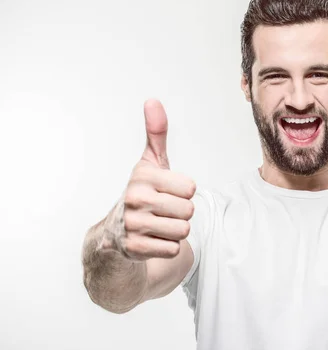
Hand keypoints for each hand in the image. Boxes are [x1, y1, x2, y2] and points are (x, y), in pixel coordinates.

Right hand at [98, 99, 195, 260]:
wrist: (114, 233)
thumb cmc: (141, 194)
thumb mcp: (150, 163)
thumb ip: (156, 134)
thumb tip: (153, 101)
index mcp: (143, 176)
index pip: (191, 188)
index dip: (184, 192)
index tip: (168, 192)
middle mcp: (135, 199)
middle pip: (189, 211)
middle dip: (182, 214)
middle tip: (163, 211)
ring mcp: (133, 225)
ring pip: (183, 231)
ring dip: (176, 230)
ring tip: (158, 225)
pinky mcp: (134, 248)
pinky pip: (173, 248)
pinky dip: (167, 247)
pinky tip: (152, 239)